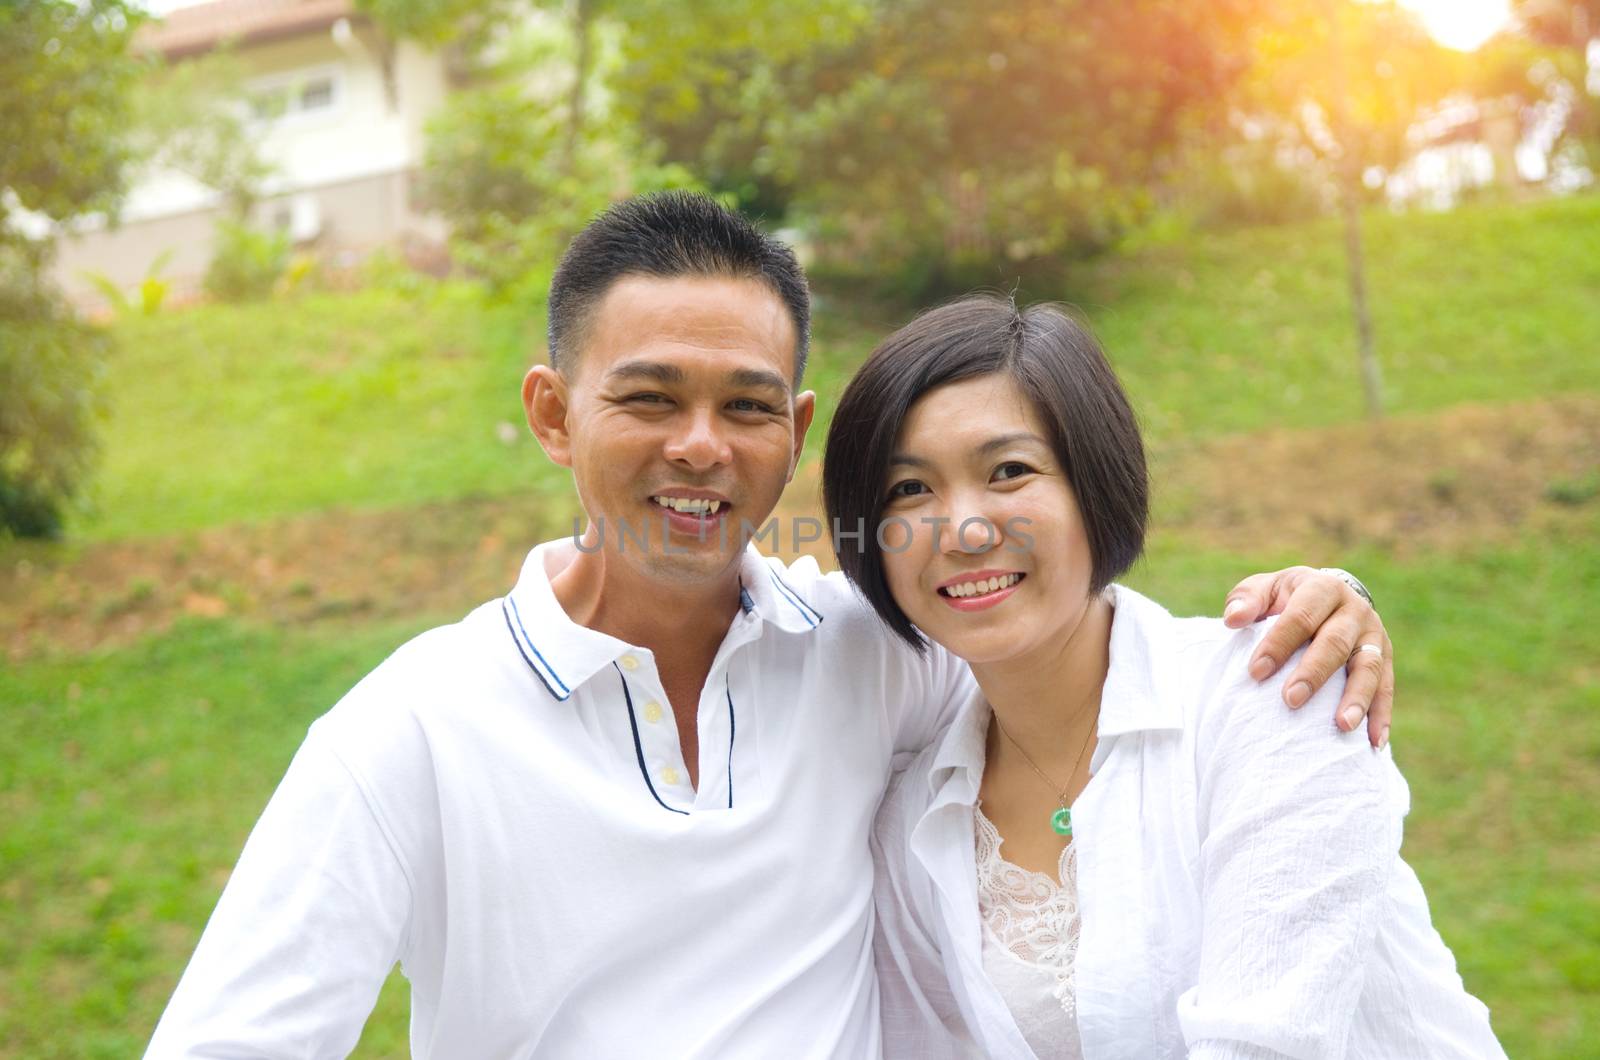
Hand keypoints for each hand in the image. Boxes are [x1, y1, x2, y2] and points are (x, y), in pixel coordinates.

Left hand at [1222, 566, 1392, 748]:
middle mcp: (1354, 610)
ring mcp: (1374, 635)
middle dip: (1313, 673)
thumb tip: (1233, 620)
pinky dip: (1381, 715)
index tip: (1255, 672)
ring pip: (1370, 667)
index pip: (1300, 617)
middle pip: (1336, 643)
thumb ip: (1246, 600)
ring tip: (1343, 725)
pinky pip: (1387, 689)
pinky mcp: (1385, 658)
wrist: (1327, 596)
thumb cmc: (1285, 598)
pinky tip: (1374, 742)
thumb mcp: (1265, 589)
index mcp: (1322, 588)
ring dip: (1357, 698)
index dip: (1278, 644)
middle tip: (1291, 700)